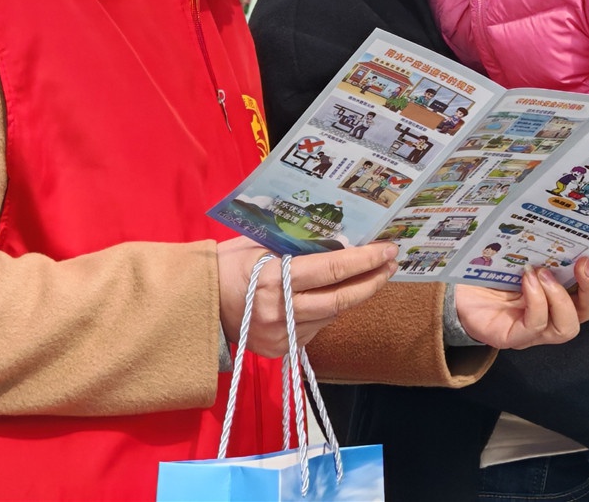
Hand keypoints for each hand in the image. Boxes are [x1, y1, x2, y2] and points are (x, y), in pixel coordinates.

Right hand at [216, 239, 396, 357]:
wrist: (197, 305)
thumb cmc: (228, 265)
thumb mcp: (259, 243)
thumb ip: (295, 244)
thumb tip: (338, 238)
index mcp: (274, 279)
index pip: (332, 269)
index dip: (365, 259)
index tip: (388, 249)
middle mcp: (280, 311)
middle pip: (341, 299)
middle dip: (372, 281)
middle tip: (391, 264)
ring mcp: (281, 336)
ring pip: (331, 315)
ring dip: (350, 296)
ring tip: (363, 276)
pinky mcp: (280, 350)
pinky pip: (315, 328)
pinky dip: (325, 311)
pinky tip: (325, 296)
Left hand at [454, 257, 588, 349]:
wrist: (454, 289)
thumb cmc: (488, 272)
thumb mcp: (519, 257)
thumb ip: (538, 249)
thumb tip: (555, 224)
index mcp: (554, 299)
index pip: (587, 300)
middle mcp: (548, 318)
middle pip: (584, 316)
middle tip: (580, 263)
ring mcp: (531, 332)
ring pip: (564, 329)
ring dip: (558, 297)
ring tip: (542, 273)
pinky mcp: (511, 338)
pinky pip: (534, 327)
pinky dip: (536, 302)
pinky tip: (526, 280)